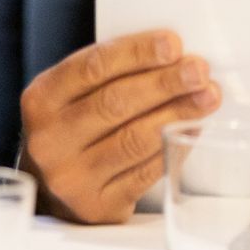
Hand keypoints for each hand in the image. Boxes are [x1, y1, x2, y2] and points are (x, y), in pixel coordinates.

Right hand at [19, 30, 221, 223]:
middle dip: (165, 83)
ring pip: (134, 139)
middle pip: (115, 103)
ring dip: (178, 114)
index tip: (173, 44)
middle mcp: (49, 140)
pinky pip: (145, 172)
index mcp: (41, 99)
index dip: (137, 53)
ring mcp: (71, 177)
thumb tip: (177, 57)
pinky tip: (193, 129)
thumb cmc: (76, 128)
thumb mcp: (76, 93)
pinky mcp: (97, 206)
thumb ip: (115, 73)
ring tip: (207, 97)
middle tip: (199, 71)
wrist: (53, 187)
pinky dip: (175, 147)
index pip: (93, 67)